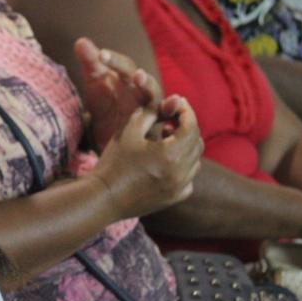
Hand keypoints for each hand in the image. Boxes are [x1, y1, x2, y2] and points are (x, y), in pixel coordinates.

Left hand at [74, 37, 161, 150]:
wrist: (107, 135)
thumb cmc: (104, 104)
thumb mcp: (95, 83)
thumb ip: (90, 62)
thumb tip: (80, 41)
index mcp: (126, 76)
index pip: (122, 65)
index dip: (113, 60)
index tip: (100, 54)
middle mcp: (140, 88)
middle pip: (141, 79)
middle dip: (139, 77)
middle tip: (137, 75)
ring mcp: (149, 104)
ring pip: (154, 94)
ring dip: (151, 89)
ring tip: (143, 81)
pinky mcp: (154, 122)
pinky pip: (166, 115)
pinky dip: (171, 109)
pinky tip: (174, 103)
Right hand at [89, 96, 203, 219]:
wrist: (104, 196)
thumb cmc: (114, 162)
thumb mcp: (129, 131)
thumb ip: (151, 113)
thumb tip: (169, 102)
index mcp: (170, 154)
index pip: (191, 127)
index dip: (187, 111)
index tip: (179, 103)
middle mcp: (181, 172)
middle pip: (197, 143)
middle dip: (187, 127)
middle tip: (170, 120)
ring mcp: (180, 187)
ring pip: (196, 160)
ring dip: (186, 146)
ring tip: (165, 139)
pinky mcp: (175, 198)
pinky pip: (190, 177)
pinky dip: (184, 165)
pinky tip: (166, 161)